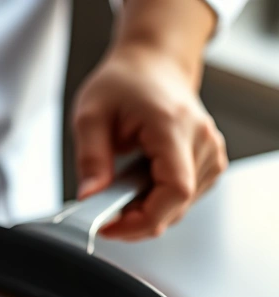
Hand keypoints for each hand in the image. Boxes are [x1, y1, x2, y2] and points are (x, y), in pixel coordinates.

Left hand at [71, 45, 226, 239]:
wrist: (152, 65)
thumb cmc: (124, 83)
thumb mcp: (90, 115)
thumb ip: (90, 158)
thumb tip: (90, 196)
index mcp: (173, 126)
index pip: (175, 190)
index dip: (143, 219)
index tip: (111, 227)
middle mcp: (201, 139)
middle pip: (177, 204)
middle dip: (136, 219)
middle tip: (103, 210)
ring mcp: (210, 151)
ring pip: (181, 206)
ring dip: (146, 210)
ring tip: (118, 189)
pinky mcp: (209, 160)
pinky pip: (184, 197)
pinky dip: (157, 201)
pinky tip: (137, 185)